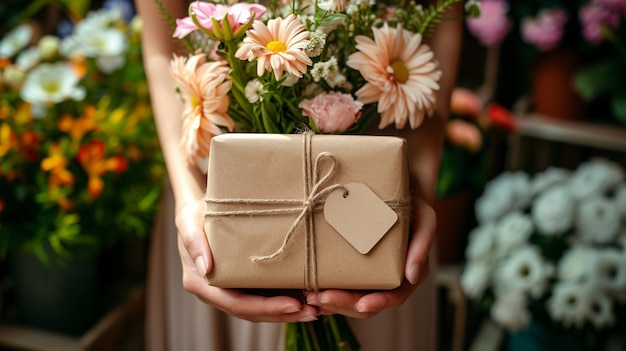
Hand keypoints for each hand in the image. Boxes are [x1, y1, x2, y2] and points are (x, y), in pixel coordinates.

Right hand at [175, 200, 319, 322]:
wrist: (200, 209)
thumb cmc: (195, 213)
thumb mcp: (189, 221)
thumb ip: (195, 242)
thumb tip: (206, 268)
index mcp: (201, 283)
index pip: (235, 303)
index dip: (264, 308)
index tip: (292, 305)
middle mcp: (216, 292)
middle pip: (252, 312)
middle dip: (282, 314)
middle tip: (312, 311)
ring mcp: (230, 290)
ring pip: (260, 309)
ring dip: (287, 313)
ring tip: (315, 310)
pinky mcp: (242, 283)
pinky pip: (264, 297)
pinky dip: (284, 300)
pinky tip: (306, 298)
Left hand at [305, 196, 435, 318]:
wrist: (398, 188)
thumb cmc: (414, 204)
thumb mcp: (426, 219)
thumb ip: (422, 245)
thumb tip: (412, 276)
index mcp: (408, 274)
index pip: (394, 297)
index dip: (377, 302)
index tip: (361, 304)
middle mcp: (388, 280)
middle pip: (365, 304)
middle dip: (343, 305)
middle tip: (320, 298)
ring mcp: (370, 276)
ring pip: (349, 300)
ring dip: (330, 303)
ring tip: (310, 297)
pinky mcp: (354, 267)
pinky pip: (340, 285)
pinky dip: (325, 289)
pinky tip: (308, 287)